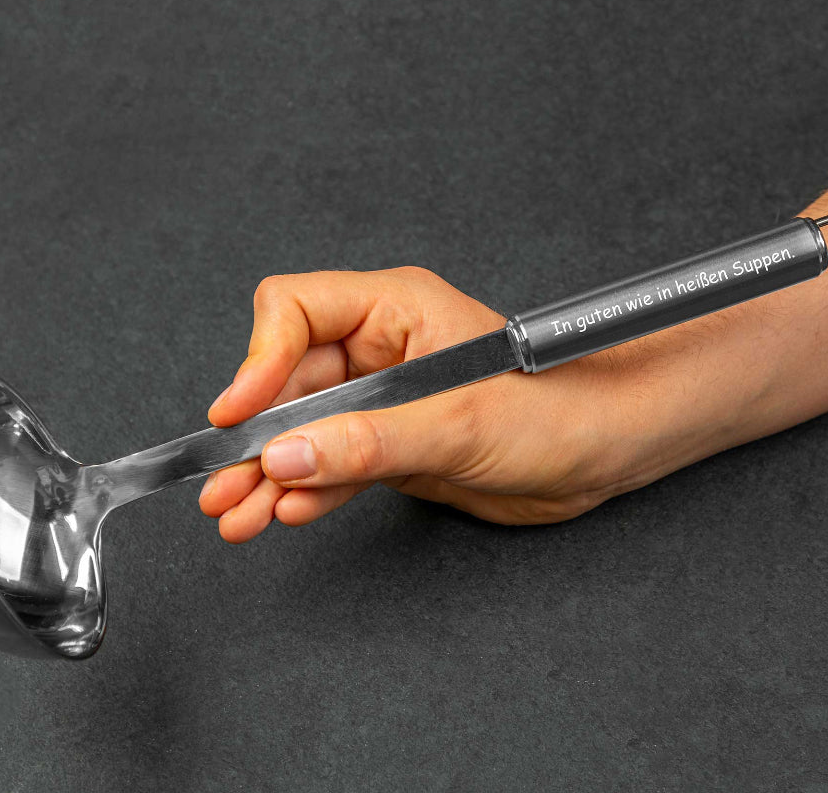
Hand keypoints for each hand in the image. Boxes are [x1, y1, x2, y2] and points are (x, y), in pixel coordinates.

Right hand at [197, 267, 757, 542]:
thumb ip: (367, 442)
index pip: (295, 311)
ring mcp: (385, 400)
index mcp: (395, 310)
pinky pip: (333, 464)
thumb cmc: (557, 411)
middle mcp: (382, 350)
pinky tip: (285, 514)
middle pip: (288, 381)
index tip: (239, 416)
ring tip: (237, 517)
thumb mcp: (457, 425)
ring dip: (269, 473)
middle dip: (253, 436)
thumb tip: (283, 456)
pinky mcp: (393, 445)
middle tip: (222, 485)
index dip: (258, 360)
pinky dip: (307, 490)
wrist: (606, 453)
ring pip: (305, 431)